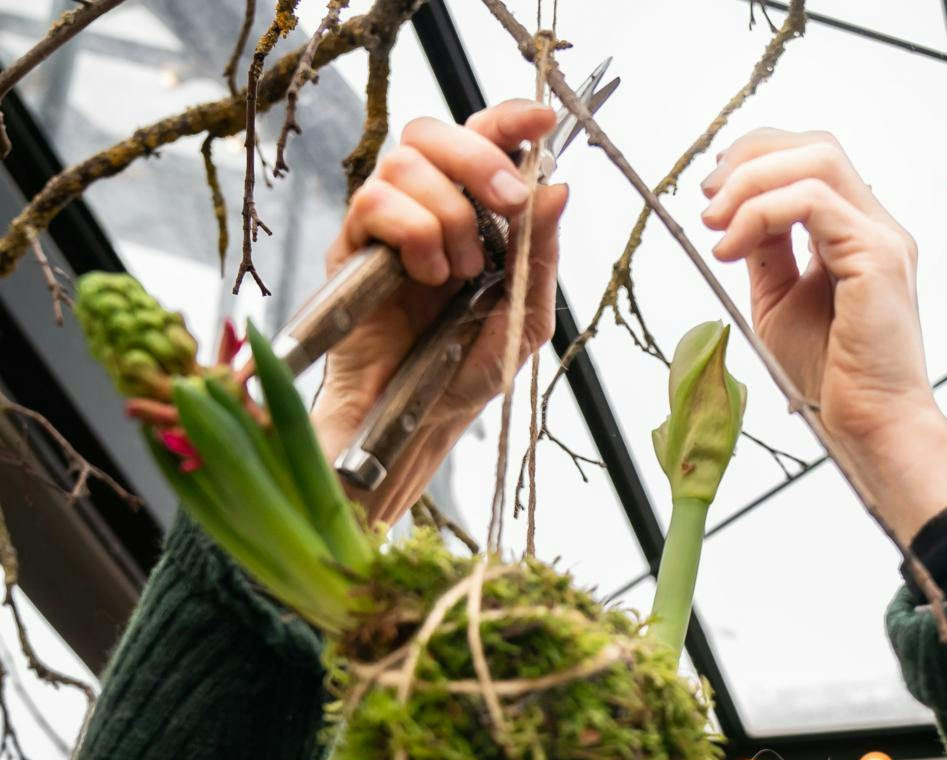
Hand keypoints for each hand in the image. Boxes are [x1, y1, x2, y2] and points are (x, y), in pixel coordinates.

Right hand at [311, 100, 568, 520]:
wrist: (420, 417)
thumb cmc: (468, 370)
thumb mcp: (525, 315)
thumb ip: (541, 253)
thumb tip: (558, 187)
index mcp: (471, 215)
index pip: (481, 140)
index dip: (507, 120)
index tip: (541, 119)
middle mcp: (425, 207)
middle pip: (434, 132)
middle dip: (479, 158)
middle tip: (507, 205)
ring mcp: (385, 224)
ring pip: (405, 163)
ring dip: (448, 213)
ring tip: (459, 272)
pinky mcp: (351, 247)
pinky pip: (374, 202)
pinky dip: (413, 232)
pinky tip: (427, 276)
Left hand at [698, 129, 946, 541]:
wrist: (869, 426)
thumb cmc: (831, 379)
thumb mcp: (779, 302)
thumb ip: (766, 253)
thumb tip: (732, 215)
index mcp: (856, 234)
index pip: (811, 162)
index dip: (756, 161)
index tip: (712, 195)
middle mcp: (875, 226)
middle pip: (816, 146)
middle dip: (750, 158)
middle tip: (706, 197)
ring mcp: (882, 237)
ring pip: (816, 161)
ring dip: (751, 182)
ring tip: (713, 222)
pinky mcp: (878, 256)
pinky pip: (814, 203)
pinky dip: (762, 213)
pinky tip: (730, 247)